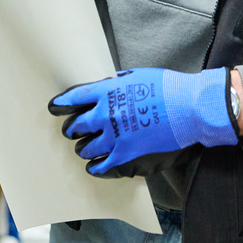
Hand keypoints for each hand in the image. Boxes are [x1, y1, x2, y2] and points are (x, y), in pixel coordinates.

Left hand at [48, 66, 238, 176]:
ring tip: (83, 148)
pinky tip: (94, 166)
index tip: (53, 107)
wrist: (188, 108)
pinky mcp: (126, 155)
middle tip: (71, 131)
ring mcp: (115, 137)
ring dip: (83, 148)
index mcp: (108, 91)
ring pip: (85, 148)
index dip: (62, 103)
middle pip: (76, 125)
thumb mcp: (138, 76)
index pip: (75, 98)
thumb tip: (110, 85)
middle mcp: (106, 114)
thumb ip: (118, 83)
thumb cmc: (167, 88)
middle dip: (71, 129)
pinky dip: (95, 167)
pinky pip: (101, 165)